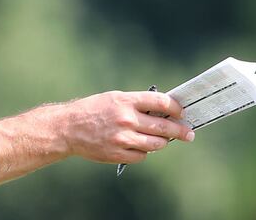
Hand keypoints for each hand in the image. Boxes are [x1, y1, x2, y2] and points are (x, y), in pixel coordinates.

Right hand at [60, 91, 194, 163]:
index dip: (176, 108)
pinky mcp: (118, 154)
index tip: (182, 112)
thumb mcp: (113, 98)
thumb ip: (136, 103)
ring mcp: (122, 138)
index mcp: (125, 101)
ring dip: (162, 142)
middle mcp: (125, 119)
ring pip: (157, 144)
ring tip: (162, 139)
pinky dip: (143, 152)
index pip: (161, 102)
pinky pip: (142, 156)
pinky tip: (137, 146)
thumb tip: (163, 111)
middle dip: (180, 130)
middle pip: (164, 126)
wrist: (68, 128)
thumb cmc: (91, 110)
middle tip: (188, 133)